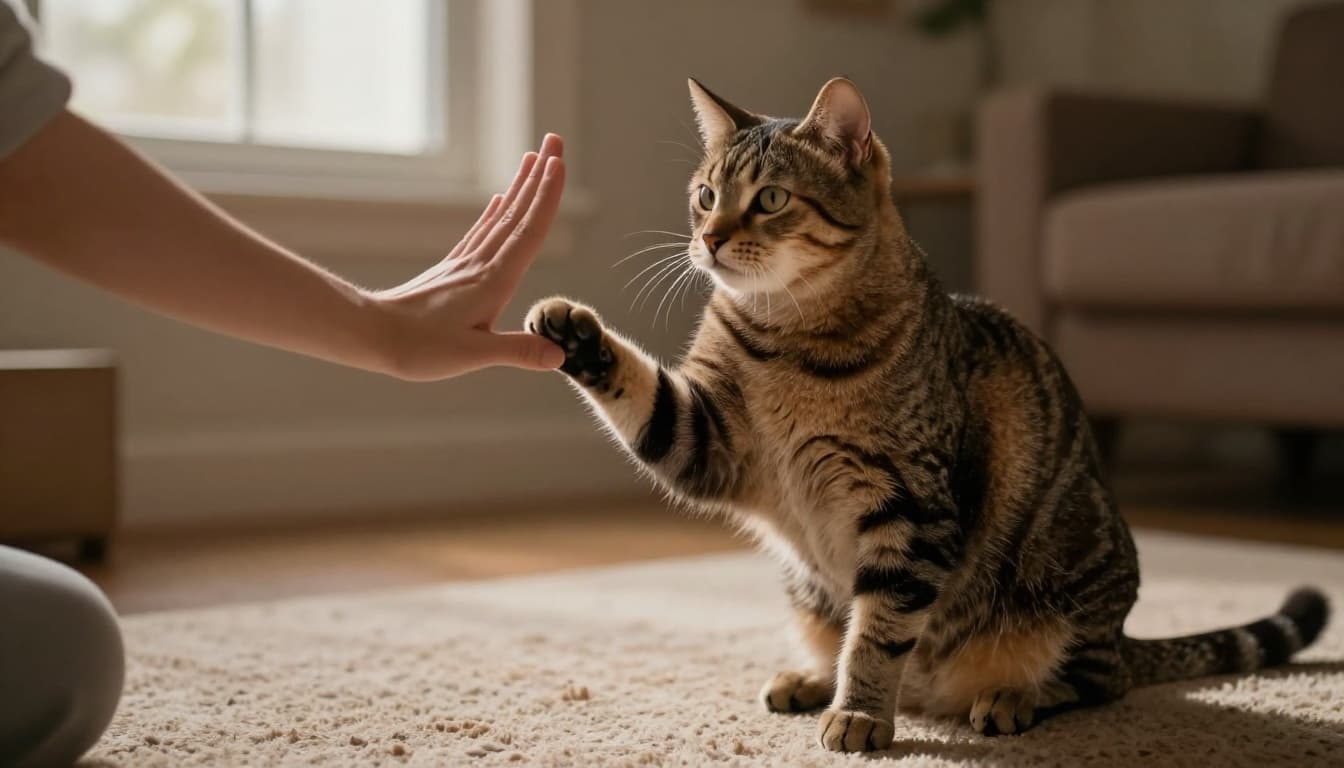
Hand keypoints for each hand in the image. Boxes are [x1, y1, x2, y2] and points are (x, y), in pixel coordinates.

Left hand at [367, 134, 567, 379]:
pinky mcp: (453, 272)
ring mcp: (465, 265)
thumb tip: (559, 357)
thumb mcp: (473, 355)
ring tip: (534, 159)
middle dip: (539, 177)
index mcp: (493, 281)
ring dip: (520, 187)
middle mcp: (481, 265)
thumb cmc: (419, 349)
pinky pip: (481, 233)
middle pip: (517, 214)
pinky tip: (500, 200)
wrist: (371, 335)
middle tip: (554, 140)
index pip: (528, 233)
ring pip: (501, 218)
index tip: (558, 165)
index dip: (546, 199)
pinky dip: (496, 213)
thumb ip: (517, 351)